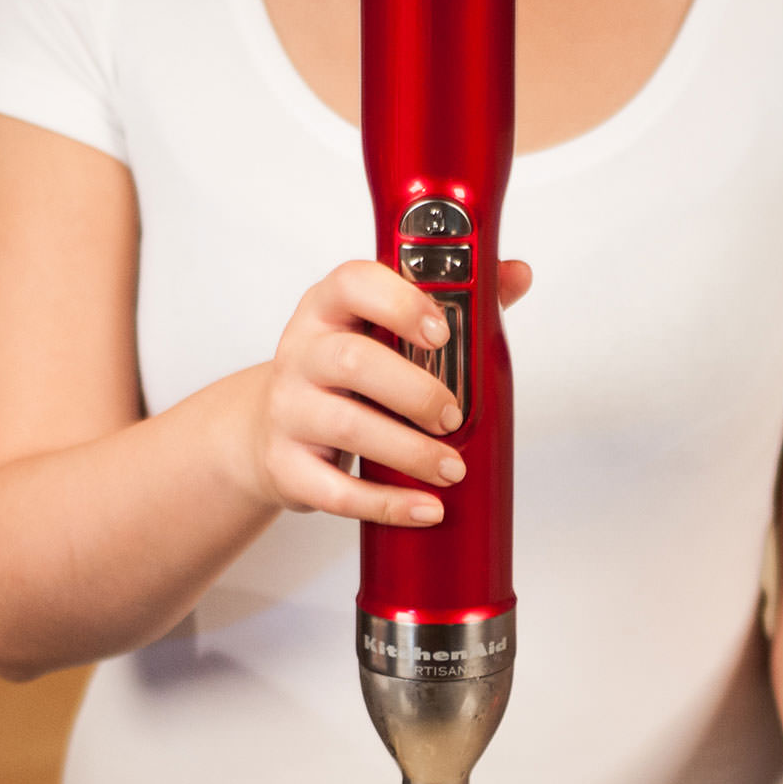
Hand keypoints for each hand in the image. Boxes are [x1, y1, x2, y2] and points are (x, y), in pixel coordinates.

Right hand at [245, 258, 532, 526]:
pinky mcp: (286, 466)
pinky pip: (336, 490)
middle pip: (354, 361)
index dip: (401, 304)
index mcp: (328, 308)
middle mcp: (301, 352)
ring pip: (346, 427)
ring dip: (410, 451)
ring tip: (451, 468)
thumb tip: (517, 275)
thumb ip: (451, 300)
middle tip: (455, 416)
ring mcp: (288, 410)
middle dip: (416, 392)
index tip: (443, 333)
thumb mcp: (382, 330)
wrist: (265, 428)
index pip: (354, 284)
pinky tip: (426, 508)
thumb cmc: (342, 374)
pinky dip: (387, 504)